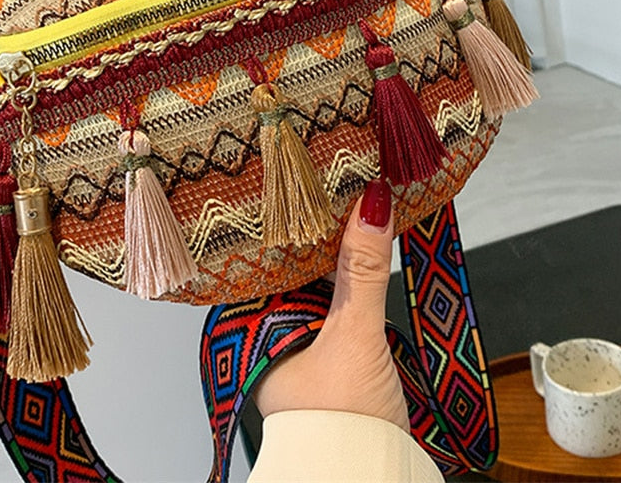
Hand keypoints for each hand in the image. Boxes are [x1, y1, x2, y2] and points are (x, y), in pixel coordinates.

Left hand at [252, 180, 407, 431]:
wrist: (369, 476)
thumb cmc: (341, 425)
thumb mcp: (354, 337)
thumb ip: (363, 272)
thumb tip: (372, 205)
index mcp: (248, 327)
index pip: (260, 253)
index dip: (281, 212)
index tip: (299, 171)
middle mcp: (265, 329)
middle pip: (289, 259)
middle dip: (312, 222)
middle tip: (330, 168)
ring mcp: (294, 336)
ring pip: (313, 274)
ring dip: (333, 244)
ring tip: (348, 192)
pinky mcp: (323, 343)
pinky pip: (332, 294)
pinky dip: (348, 271)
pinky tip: (362, 240)